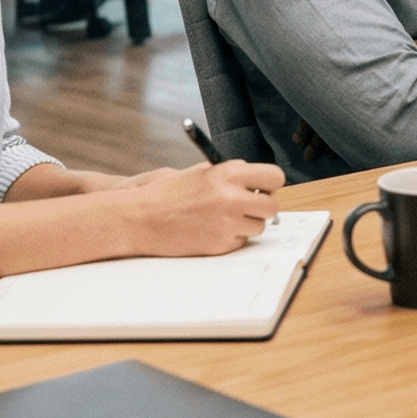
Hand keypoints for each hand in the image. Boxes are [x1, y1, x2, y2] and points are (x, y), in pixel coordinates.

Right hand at [121, 160, 282, 254]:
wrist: (141, 218)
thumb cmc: (170, 192)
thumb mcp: (203, 172)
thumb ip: (233, 175)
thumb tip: (261, 183)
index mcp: (228, 174)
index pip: (275, 177)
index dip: (270, 183)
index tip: (263, 187)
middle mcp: (231, 198)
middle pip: (272, 206)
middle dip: (262, 206)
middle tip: (248, 205)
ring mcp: (227, 224)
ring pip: (258, 226)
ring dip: (247, 223)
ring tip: (222, 217)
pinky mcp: (220, 245)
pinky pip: (240, 241)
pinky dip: (231, 236)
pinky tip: (210, 229)